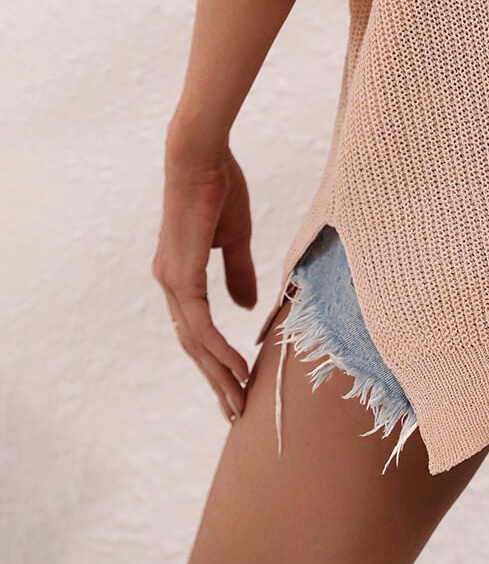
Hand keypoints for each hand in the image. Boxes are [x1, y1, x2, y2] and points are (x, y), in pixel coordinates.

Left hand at [153, 133, 257, 425]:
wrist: (201, 155)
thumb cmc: (219, 186)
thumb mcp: (234, 236)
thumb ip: (238, 272)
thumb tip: (244, 307)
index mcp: (180, 274)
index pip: (196, 327)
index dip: (214, 357)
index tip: (235, 382)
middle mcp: (170, 283)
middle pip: (192, 344)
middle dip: (215, 378)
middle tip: (235, 408)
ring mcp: (173, 281)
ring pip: (195, 341)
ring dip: (218, 373)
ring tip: (239, 398)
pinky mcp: (183, 275)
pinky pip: (200, 323)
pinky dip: (218, 348)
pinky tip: (235, 367)